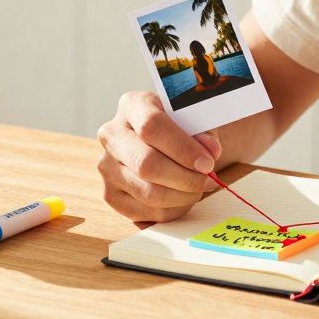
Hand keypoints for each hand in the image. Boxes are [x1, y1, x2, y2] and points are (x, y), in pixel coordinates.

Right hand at [97, 91, 222, 224]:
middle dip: (185, 178)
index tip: (208, 162)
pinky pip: (144, 212)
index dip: (182, 148)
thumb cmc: (182, 128)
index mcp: (132, 106)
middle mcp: (112, 134)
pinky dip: (172, 211)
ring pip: (147, 192)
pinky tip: (184, 199)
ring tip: (198, 189)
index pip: (152, 126)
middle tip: (208, 180)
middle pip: (146, 164)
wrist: (166, 142)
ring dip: (182, 197)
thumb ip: (204, 134)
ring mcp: (107, 166)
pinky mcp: (110, 194)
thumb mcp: (196, 120)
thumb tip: (211, 152)